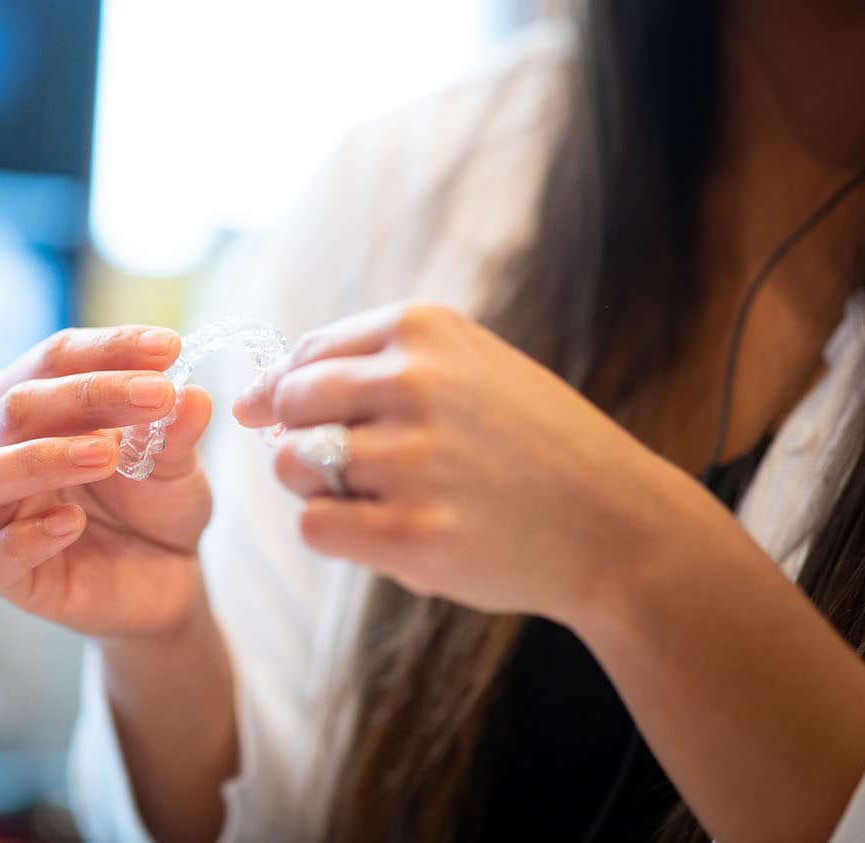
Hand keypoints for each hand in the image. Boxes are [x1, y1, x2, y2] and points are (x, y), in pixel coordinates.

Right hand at [0, 326, 216, 639]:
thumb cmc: (155, 504)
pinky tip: (72, 523)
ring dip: (42, 458)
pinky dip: (27, 538)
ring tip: (106, 455)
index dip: (109, 349)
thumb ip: (177, 433)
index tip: (169, 347)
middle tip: (156, 395)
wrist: (166, 578)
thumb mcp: (177, 464)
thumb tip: (193, 397)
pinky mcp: (1, 572)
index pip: (55, 358)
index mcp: (35, 403)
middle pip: (17, 405)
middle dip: (88, 394)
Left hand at [234, 302, 695, 623]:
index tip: (312, 424)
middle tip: (361, 467)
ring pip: (292, 467)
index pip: (306, 355)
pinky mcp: (413, 534)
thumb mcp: (463, 369)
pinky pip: (316, 527)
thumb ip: (361, 369)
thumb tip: (246, 403)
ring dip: (320, 489)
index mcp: (423, 329)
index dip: (291, 395)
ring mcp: (413, 460)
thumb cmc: (527, 445)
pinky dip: (340, 535)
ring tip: (383, 497)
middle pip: (290, 406)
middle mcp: (413, 383)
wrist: (619, 525)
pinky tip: (393, 532)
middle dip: (304, 440)